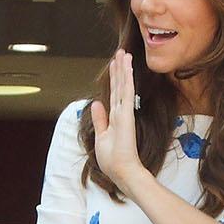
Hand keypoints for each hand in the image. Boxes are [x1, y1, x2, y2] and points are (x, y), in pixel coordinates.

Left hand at [90, 49, 146, 189]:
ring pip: (123, 85)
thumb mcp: (101, 136)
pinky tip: (126, 67)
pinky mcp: (126, 115)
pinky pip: (127, 93)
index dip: (115, 78)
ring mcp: (124, 113)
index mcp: (115, 117)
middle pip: (120, 86)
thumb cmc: (113, 160)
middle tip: (121, 52)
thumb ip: (100, 119)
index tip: (116, 64)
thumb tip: (96, 104)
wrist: (123, 172)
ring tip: (124, 53)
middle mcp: (121, 112)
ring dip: (123, 69)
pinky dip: (126, 79)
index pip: (115, 93)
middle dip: (120, 68)